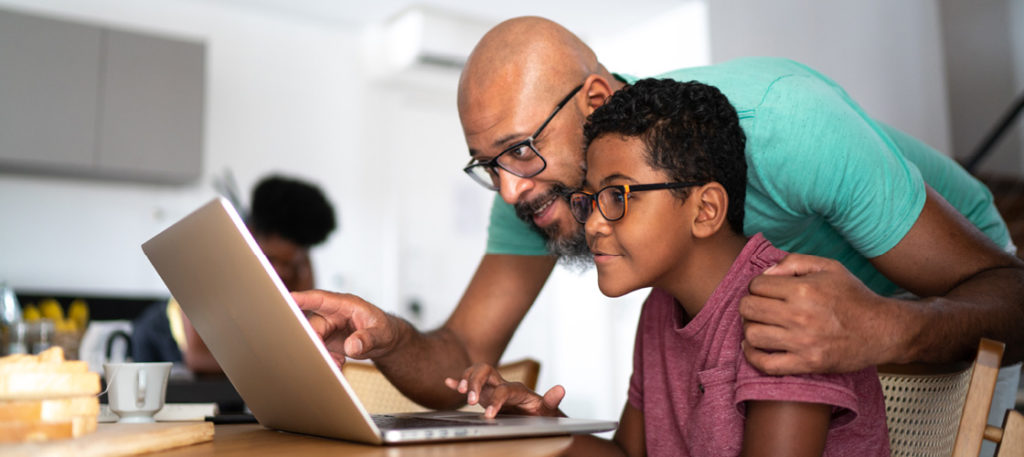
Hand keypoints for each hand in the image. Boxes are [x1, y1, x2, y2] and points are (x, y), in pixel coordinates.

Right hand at [291, 290, 399, 366]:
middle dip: (315, 341)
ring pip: (314, 340)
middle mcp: (332, 314)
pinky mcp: (326, 341)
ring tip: (337, 365)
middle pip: (313, 325)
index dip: (303, 298)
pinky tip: (340, 365)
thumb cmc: (383, 329)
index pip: (321, 299)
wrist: (384, 341)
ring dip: (321, 354)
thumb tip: (352, 346)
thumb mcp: (381, 333)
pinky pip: (319, 351)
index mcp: (345, 304)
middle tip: (323, 355)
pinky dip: (327, 360)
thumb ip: (368, 338)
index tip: (289, 299)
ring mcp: (327, 328)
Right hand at [444, 363, 564, 417]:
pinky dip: (458, 381)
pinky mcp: (485, 393)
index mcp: (517, 389)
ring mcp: (492, 388)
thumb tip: (561, 388)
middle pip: (486, 371)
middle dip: (475, 382)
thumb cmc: (542, 414)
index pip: (503, 390)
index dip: (496, 400)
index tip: (489, 415)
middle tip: (470, 400)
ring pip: (476, 373)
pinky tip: (448, 382)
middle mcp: (503, 384)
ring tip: (459, 391)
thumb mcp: (548, 409)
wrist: (538, 415)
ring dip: (466, 379)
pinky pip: (470, 383)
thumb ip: (552, 400)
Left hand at [739, 253, 896, 374]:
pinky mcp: (807, 364)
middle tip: (759, 308)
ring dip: (750, 329)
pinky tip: (754, 347)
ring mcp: (803, 342)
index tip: (766, 291)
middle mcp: (800, 315)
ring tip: (760, 325)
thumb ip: (794, 262)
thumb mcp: (829, 267)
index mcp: (804, 289)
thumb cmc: (854, 297)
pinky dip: (752, 356)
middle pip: (748, 308)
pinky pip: (766, 364)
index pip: (756, 285)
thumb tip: (766, 272)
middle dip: (749, 305)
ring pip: (752, 334)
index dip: (757, 286)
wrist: (882, 330)